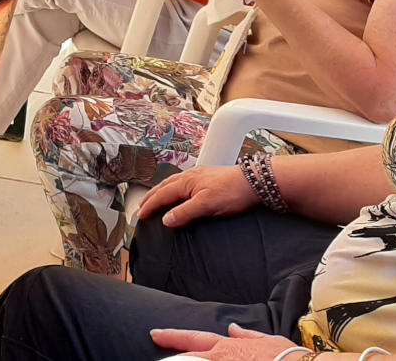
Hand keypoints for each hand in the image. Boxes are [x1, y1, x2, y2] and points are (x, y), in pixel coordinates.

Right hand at [136, 164, 256, 226]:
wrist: (254, 181)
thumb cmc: (233, 190)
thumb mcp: (207, 205)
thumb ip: (185, 212)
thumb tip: (166, 219)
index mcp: (186, 182)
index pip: (162, 195)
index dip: (150, 206)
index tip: (140, 216)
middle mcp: (190, 176)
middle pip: (164, 186)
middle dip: (151, 197)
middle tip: (141, 206)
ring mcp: (199, 175)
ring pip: (173, 183)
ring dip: (161, 191)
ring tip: (154, 198)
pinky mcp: (207, 177)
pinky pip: (182, 182)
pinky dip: (173, 188)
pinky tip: (179, 192)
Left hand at [148, 323, 297, 359]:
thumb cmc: (287, 356)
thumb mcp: (267, 339)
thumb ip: (247, 335)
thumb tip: (234, 328)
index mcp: (226, 347)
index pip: (193, 338)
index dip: (172, 336)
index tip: (154, 333)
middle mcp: (220, 360)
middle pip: (187, 359)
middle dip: (171, 359)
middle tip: (156, 359)